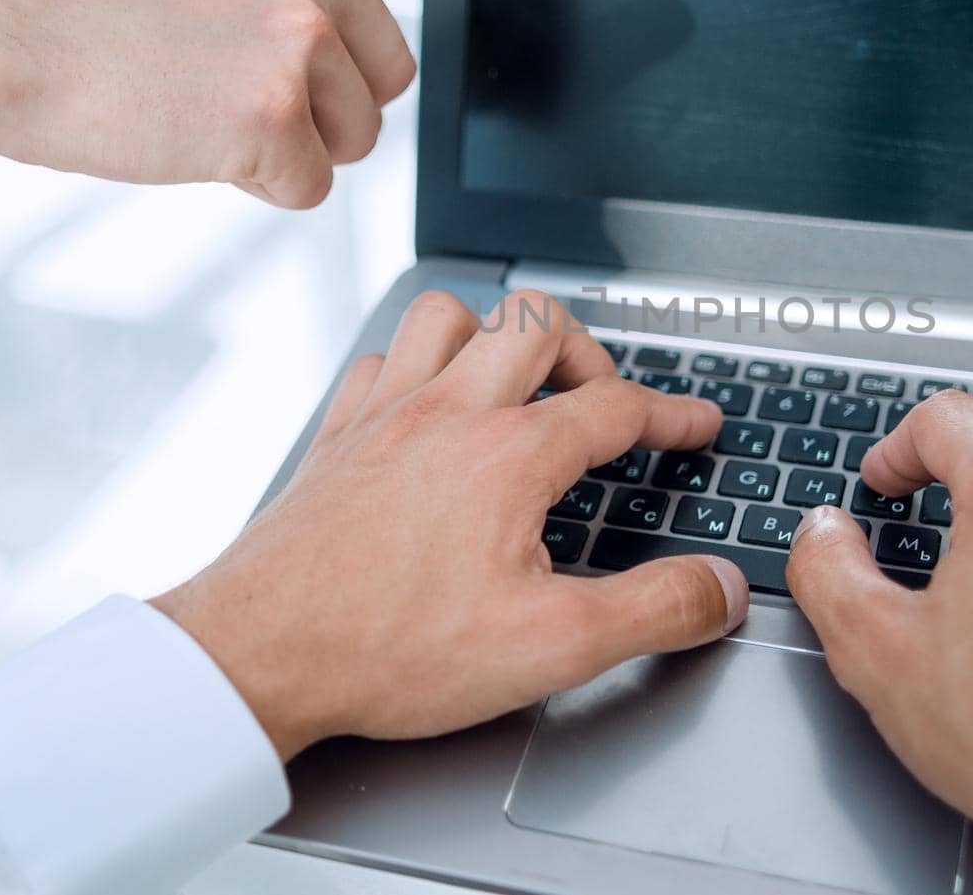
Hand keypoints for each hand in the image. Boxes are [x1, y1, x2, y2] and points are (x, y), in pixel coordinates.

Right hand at [0, 0, 599, 206]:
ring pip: (359, 139)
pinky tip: (199, 140)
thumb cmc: (109, 12)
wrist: (11, 38)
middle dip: (332, 103)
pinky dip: (259, 185)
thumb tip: (362, 61)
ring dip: (296, 145)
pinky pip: (311, 186)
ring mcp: (295, 40)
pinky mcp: (270, 115)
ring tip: (210, 103)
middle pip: (395, 83)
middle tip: (236, 79)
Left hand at [151, 290, 745, 760]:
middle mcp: (447, 413)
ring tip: (521, 384)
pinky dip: (419, 365)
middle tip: (606, 403)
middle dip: (590, 352)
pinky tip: (428, 406)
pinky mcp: (336, 437)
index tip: (696, 426)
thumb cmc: (388, 650)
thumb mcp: (549, 647)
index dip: (672, 415)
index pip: (617, 408)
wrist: (254, 658)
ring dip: (497, 335)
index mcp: (508, 455)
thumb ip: (651, 610)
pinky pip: (382, 359)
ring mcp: (384, 416)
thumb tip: (718, 588)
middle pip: (537, 325)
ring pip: (450, 316)